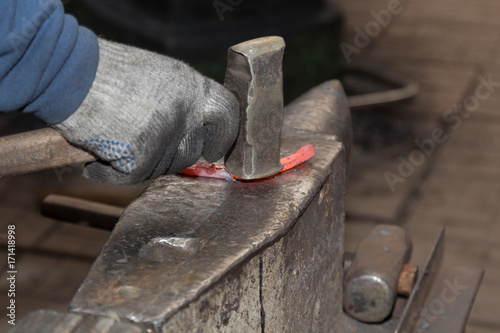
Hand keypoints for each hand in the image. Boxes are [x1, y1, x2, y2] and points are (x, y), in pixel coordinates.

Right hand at [53, 39, 238, 184]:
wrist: (69, 74)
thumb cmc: (110, 73)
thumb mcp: (161, 76)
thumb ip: (186, 100)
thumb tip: (200, 128)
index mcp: (193, 88)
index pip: (228, 116)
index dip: (222, 135)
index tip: (214, 148)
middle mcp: (185, 113)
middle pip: (194, 151)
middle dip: (174, 154)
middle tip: (147, 144)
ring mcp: (165, 137)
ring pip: (165, 167)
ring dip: (143, 162)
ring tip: (118, 138)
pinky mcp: (141, 159)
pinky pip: (134, 178)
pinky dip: (112, 172)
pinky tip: (100, 155)